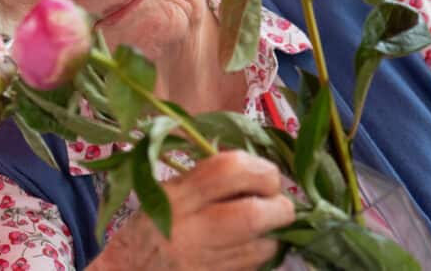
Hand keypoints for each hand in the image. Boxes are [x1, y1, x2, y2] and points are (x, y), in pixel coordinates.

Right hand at [92, 150, 295, 270]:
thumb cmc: (151, 229)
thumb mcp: (169, 193)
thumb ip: (209, 179)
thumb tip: (261, 170)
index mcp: (177, 196)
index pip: (229, 170)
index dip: (261, 169)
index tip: (268, 175)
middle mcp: (190, 229)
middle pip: (254, 213)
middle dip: (280, 207)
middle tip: (279, 205)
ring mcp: (204, 262)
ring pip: (262, 247)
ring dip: (273, 235)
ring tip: (262, 229)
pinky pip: (254, 266)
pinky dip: (260, 256)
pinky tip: (247, 249)